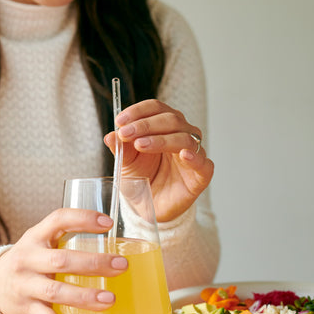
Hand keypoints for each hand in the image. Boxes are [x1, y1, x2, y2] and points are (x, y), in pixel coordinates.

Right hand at [0, 208, 128, 313]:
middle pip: (61, 260)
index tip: (108, 224)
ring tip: (109, 299)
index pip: (58, 220)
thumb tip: (116, 243)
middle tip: (121, 265)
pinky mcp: (26, 309)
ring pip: (56, 291)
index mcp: (36, 236)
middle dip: (93, 263)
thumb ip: (68, 239)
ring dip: (84, 296)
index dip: (83, 219)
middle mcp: (28, 259)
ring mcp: (25, 285)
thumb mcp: (41, 242)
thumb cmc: (31, 260)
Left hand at [104, 99, 213, 221]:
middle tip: (125, 133)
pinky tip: (183, 154)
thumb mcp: (126, 163)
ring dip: (160, 139)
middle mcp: (181, 134)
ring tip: (141, 145)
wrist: (150, 205)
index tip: (120, 121)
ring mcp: (193, 153)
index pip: (156, 108)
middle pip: (170, 119)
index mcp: (164, 126)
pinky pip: (203, 162)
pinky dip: (194, 157)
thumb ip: (121, 149)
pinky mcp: (201, 174)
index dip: (138, 111)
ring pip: (184, 137)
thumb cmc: (142, 178)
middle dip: (145, 124)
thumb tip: (110, 136)